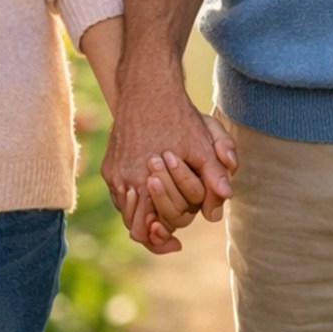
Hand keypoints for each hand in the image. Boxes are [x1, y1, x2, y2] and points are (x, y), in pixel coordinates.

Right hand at [103, 73, 237, 252]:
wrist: (148, 88)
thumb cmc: (178, 117)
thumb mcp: (202, 145)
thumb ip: (213, 175)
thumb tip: (223, 202)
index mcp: (145, 183)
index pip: (145, 232)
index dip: (159, 242)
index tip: (175, 244)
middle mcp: (124, 181)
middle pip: (134, 225)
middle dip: (153, 229)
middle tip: (169, 233)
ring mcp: (113, 173)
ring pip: (125, 209)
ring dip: (143, 214)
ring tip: (161, 214)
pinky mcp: (109, 164)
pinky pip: (119, 193)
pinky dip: (134, 198)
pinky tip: (151, 192)